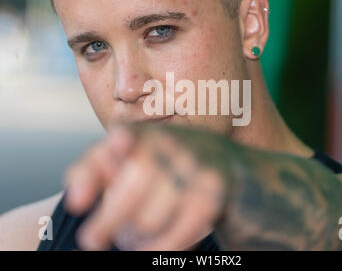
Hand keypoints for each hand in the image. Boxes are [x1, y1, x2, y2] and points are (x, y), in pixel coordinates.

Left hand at [64, 123, 236, 250]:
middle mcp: (169, 142)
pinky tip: (152, 247)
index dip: (93, 171)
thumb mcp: (132, 158)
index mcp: (143, 133)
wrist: (225, 163)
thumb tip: (78, 200)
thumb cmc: (167, 164)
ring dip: (136, 237)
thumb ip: (97, 168)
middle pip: (128, 192)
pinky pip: (178, 234)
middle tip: (92, 238)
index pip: (114, 145)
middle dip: (107, 222)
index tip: (82, 195)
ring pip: (147, 220)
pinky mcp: (213, 190)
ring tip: (137, 234)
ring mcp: (194, 165)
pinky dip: (161, 247)